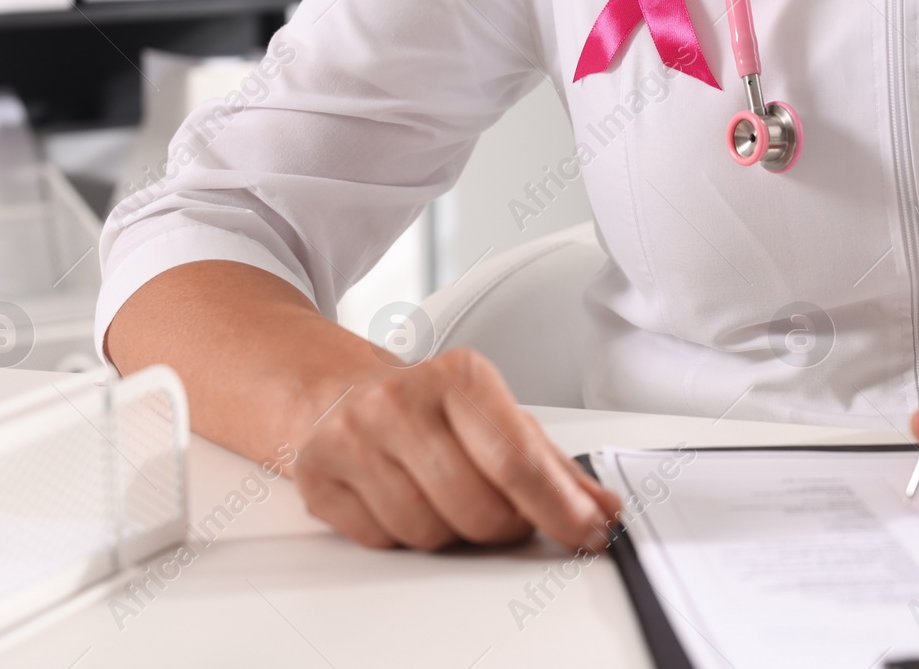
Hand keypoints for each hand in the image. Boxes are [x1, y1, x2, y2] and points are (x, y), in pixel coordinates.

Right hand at [291, 348, 620, 551]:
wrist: (338, 391)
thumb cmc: (427, 407)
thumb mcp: (495, 417)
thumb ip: (551, 465)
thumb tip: (601, 506)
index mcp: (457, 376)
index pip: (518, 459)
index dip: (559, 508)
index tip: (588, 532)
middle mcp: (400, 401)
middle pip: (478, 508)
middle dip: (504, 526)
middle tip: (505, 514)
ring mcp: (352, 438)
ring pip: (430, 533)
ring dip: (451, 533)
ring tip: (445, 498)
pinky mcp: (317, 476)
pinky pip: (383, 542)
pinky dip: (403, 536)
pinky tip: (403, 500)